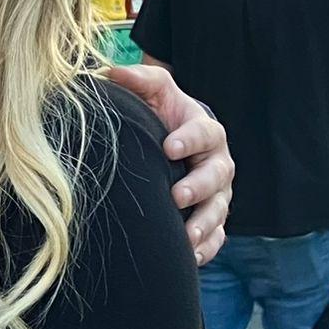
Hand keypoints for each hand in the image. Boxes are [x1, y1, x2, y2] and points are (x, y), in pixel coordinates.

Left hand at [103, 63, 233, 263]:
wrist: (172, 143)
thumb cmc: (161, 115)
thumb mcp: (154, 92)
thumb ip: (138, 79)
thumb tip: (110, 70)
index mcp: (205, 131)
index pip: (204, 133)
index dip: (190, 139)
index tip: (168, 146)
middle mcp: (217, 164)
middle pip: (218, 176)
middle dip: (199, 187)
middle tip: (178, 196)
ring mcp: (217, 194)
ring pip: (219, 211)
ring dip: (204, 224)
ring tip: (186, 237)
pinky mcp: (212, 219)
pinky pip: (216, 237)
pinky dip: (206, 248)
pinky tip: (190, 258)